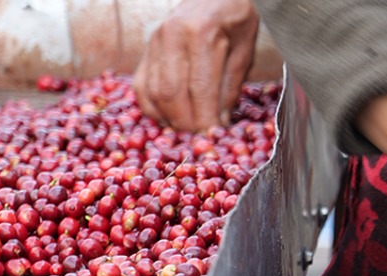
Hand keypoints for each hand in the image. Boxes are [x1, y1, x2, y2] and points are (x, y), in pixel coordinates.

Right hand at [133, 0, 259, 130]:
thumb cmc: (236, 22)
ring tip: (190, 131)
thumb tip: (219, 126)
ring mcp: (154, 42)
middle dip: (187, 125)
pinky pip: (142, 86)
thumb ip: (230, 88)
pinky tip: (171, 119)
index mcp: (200, 34)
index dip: (206, 121)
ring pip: (153, 93)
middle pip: (171, 95)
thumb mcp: (244, 53)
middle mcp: (171, 36)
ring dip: (170, 120)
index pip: (200, 90)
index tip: (214, 140)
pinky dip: (154, 108)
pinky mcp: (146, 49)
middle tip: (202, 141)